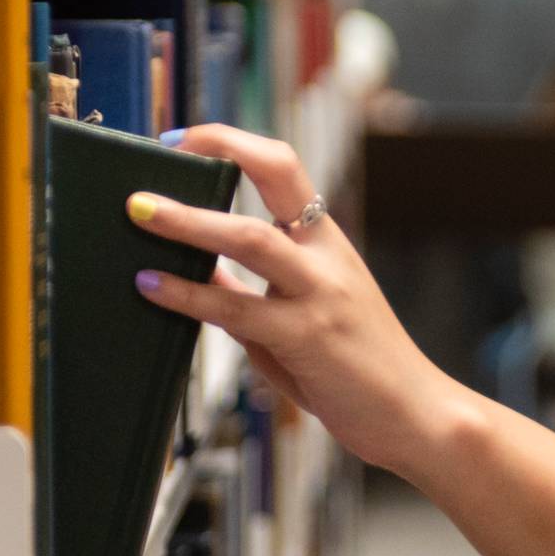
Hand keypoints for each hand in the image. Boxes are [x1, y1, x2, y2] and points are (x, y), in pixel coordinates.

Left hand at [129, 124, 477, 476]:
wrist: (414, 414)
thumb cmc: (357, 368)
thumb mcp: (305, 314)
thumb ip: (253, 291)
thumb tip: (197, 271)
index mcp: (327, 241)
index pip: (283, 166)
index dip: (231, 142)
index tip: (182, 141)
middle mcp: (327, 255)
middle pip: (277, 173)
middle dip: (217, 149)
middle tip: (161, 150)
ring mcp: (320, 293)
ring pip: (250, 238)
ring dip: (188, 220)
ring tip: (140, 212)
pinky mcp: (308, 337)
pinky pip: (237, 309)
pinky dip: (188, 294)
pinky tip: (151, 287)